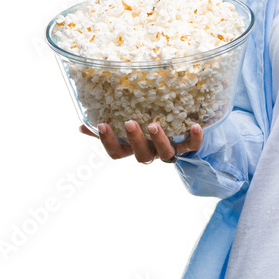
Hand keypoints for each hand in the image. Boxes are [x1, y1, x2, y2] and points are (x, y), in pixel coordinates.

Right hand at [79, 119, 202, 163]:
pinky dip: (195, 138)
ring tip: (154, 125)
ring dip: (159, 140)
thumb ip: (107, 129)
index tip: (101, 124)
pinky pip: (193, 146)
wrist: (181, 138)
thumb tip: (82, 124)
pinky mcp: (188, 147)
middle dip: (134, 139)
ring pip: (165, 154)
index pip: (116, 153)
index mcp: (133, 149)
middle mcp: (151, 152)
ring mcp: (169, 151)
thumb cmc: (147, 132)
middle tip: (130, 122)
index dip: (108, 141)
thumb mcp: (125, 131)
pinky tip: (195, 125)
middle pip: (141, 155)